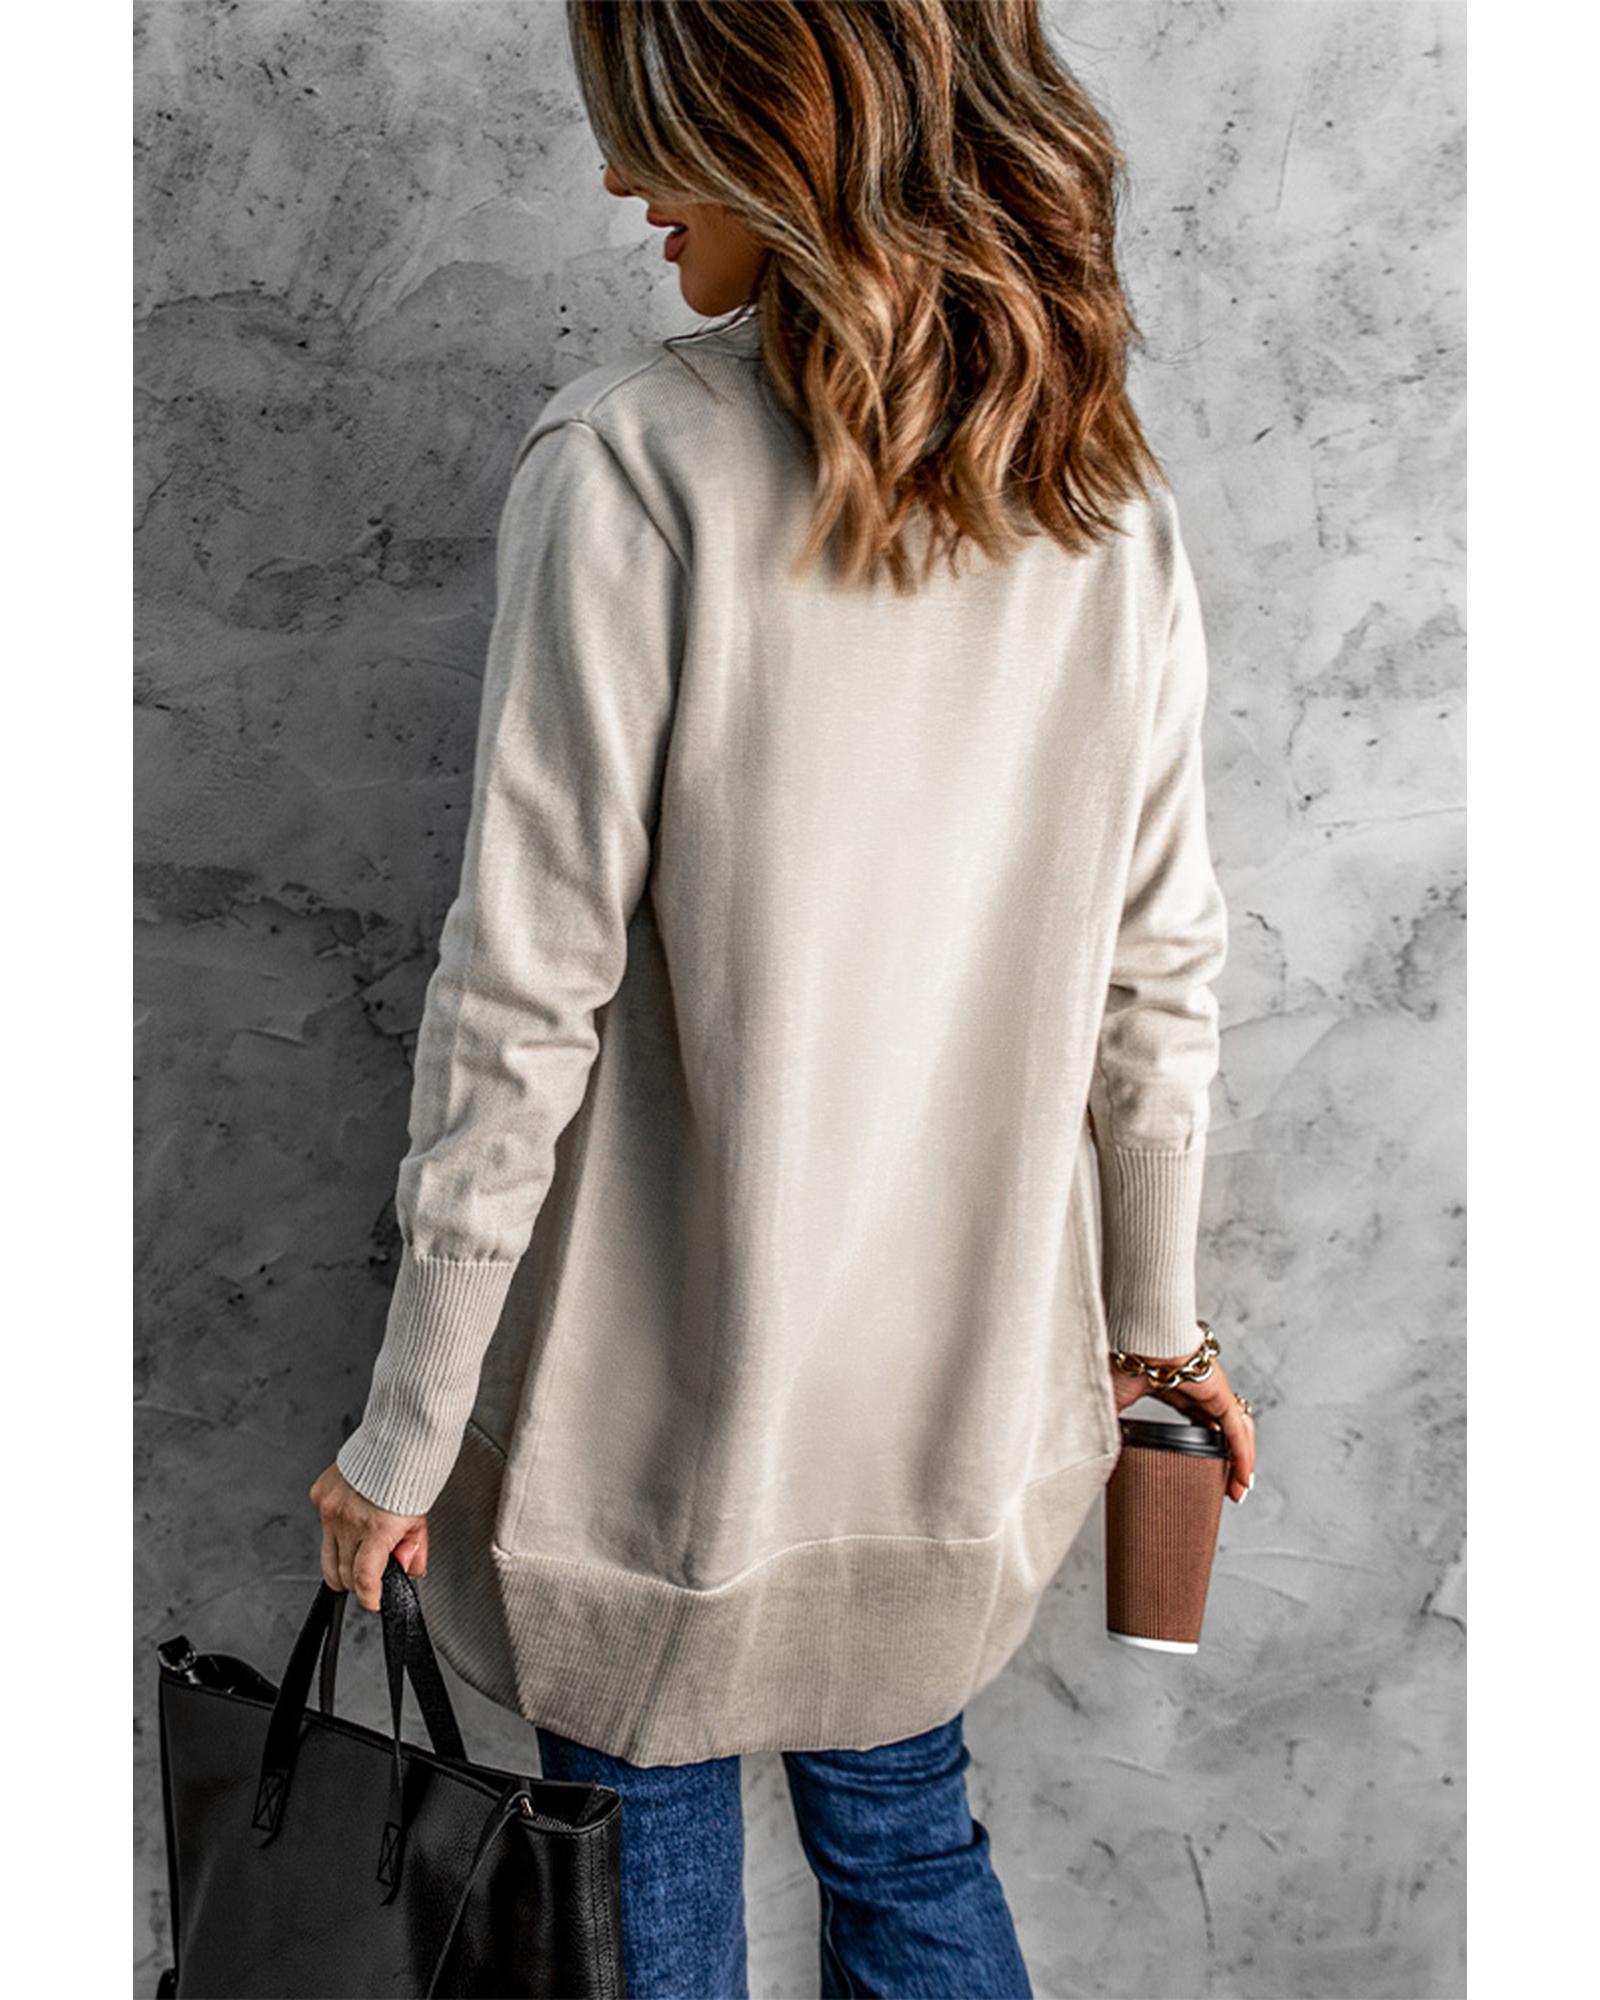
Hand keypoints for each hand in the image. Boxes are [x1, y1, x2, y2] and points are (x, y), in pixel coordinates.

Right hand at [308, 1461, 428, 1612]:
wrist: (399, 1436)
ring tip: (362, 1552)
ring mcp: (330, 1508)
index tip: (373, 1601)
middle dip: (358, 1581)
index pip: (364, 1579)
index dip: (369, 1597)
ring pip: (328, 1556)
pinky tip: (353, 1520)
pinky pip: (323, 1526)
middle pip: (343, 1573)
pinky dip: (336, 1531)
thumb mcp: (420, 1517)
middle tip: (372, 1573)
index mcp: (378, 1528)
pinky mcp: (320, 1495)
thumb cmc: (413, 1473)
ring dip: (343, 1563)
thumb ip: (413, 1549)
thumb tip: (407, 1571)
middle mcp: (349, 1520)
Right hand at [1109, 1352, 1256, 1503]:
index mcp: (1172, 1386)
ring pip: (1235, 1432)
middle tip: (1223, 1488)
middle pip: (1221, 1429)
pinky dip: (1244, 1456)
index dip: (1200, 1443)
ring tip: (1237, 1491)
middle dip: (1226, 1459)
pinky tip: (1243, 1479)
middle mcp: (1197, 1388)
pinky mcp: (1220, 1395)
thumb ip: (1110, 1430)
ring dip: (1240, 1462)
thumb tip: (1097, 1457)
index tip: (1197, 1467)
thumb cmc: (1119, 1361)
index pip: (1195, 1418)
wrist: (1134, 1341)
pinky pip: (1238, 1431)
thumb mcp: (1112, 1404)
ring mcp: (1211, 1391)